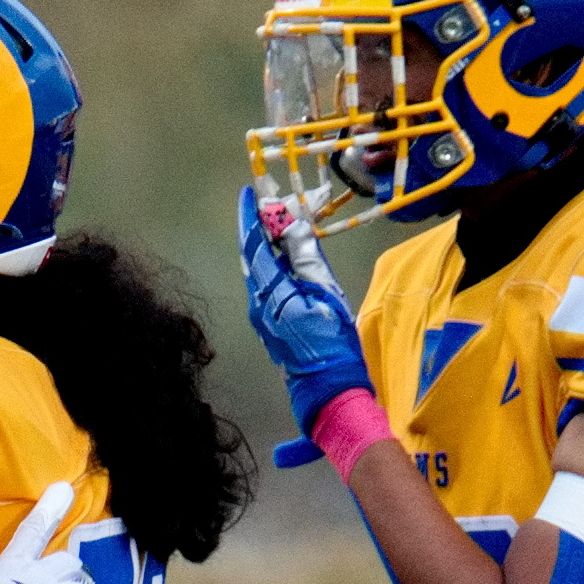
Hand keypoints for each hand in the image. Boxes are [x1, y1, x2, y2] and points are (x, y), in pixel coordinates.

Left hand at [238, 188, 372, 438]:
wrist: (328, 391)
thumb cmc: (333, 344)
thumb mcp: (326, 295)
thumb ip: (306, 259)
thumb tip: (292, 225)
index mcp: (270, 293)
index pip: (254, 246)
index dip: (252, 217)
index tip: (250, 193)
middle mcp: (257, 303)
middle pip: (253, 255)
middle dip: (261, 226)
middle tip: (273, 202)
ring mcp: (261, 315)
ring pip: (258, 269)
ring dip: (268, 244)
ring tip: (283, 221)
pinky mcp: (269, 323)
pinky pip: (266, 284)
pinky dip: (273, 263)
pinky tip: (286, 254)